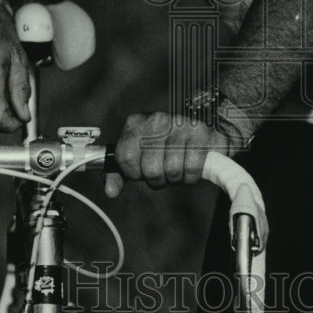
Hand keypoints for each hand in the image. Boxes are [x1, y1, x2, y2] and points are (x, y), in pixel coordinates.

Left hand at [105, 111, 234, 198]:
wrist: (198, 129)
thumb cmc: (163, 145)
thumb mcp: (138, 155)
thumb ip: (120, 173)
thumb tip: (111, 192)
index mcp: (136, 123)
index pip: (125, 158)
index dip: (134, 173)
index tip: (141, 171)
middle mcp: (157, 120)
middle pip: (151, 170)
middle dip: (157, 179)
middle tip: (163, 172)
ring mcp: (180, 125)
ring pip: (172, 171)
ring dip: (175, 178)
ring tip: (178, 168)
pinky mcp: (201, 133)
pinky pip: (192, 170)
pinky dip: (191, 177)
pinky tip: (190, 167)